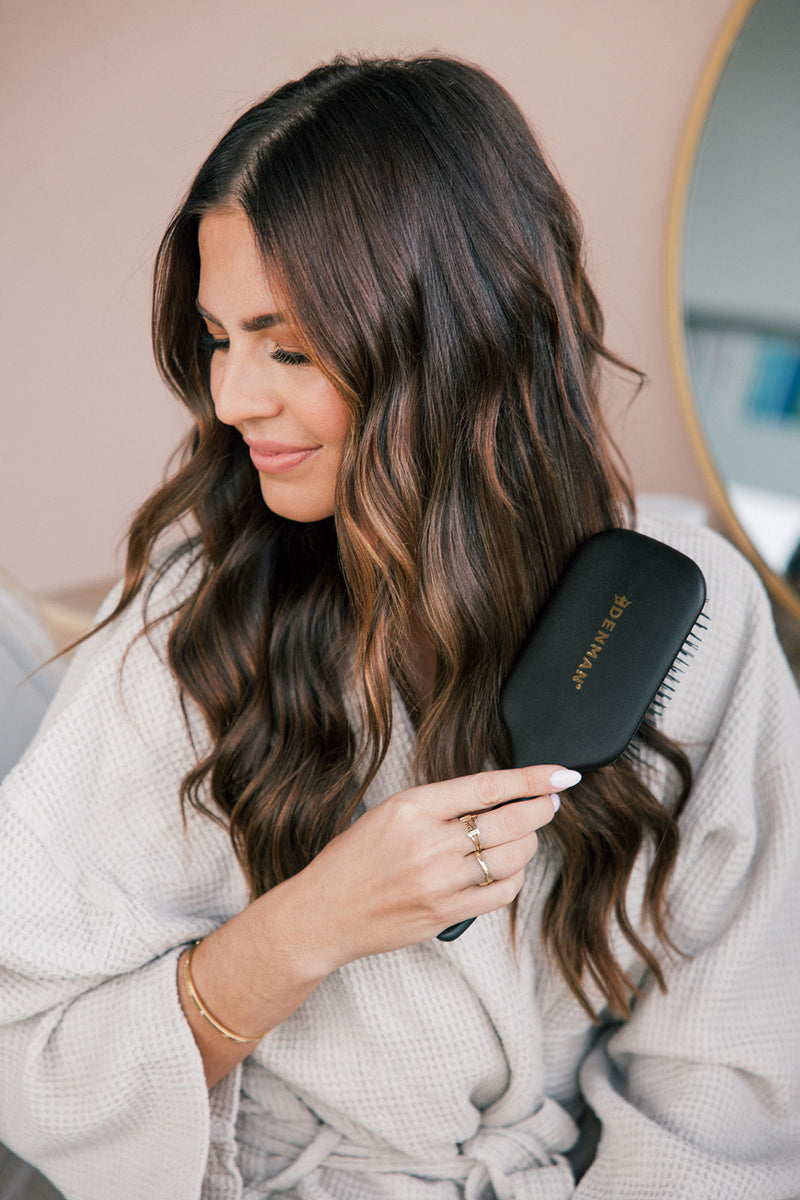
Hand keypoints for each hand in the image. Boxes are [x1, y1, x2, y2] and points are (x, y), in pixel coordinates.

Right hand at [290, 764, 579, 970]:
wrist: (324, 912)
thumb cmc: (355, 858)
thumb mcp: (391, 812)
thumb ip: (441, 804)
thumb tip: (499, 795)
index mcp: (413, 807)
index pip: (487, 787)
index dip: (531, 780)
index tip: (561, 774)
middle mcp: (429, 843)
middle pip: (509, 823)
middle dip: (541, 810)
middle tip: (551, 802)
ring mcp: (439, 882)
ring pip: (511, 858)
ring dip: (529, 844)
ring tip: (526, 834)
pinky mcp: (445, 913)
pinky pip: (501, 893)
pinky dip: (514, 877)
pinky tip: (509, 868)